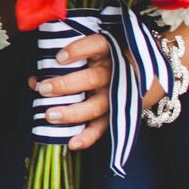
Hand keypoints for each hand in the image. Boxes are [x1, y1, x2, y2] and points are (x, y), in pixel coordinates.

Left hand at [29, 31, 113, 150]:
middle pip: (91, 79)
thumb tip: (33, 80)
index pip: (96, 45)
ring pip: (96, 106)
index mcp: (109, 51)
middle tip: (43, 89)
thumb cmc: (111, 57)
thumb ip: (65, 62)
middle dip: (65, 85)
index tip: (58, 58)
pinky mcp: (119, 114)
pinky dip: (88, 137)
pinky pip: (104, 127)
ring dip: (72, 113)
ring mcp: (117, 96)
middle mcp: (115, 73)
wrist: (154, 71)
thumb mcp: (95, 51)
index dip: (78, 51)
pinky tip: (72, 143)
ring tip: (49, 115)